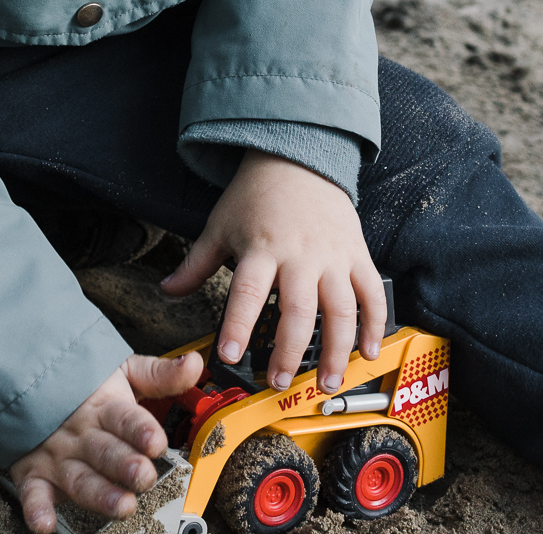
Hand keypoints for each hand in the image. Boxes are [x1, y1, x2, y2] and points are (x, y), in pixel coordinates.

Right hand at [10, 351, 202, 532]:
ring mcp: (58, 456)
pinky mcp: (34, 474)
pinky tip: (45, 523)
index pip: (126, 418)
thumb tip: (194, 364)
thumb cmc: (83, 383)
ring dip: (98, 494)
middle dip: (125, 465)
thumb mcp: (123, 370)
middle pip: (106, 452)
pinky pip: (33, 493)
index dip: (140, 430)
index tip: (156, 442)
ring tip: (120, 505)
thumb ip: (159, 374)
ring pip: (80, 478)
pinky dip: (36, 509)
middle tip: (143, 475)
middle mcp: (82, 434)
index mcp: (105, 407)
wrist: (29, 381)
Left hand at [161, 149, 385, 394]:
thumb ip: (196, 265)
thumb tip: (167, 290)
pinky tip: (369, 352)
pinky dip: (375, 324)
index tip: (230, 355)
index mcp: (261, 249)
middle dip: (288, 351)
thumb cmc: (257, 195)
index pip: (247, 293)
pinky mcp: (357, 255)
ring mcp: (333, 257)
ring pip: (341, 309)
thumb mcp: (220, 227)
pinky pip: (372, 293)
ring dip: (336, 350)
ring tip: (326, 382)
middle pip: (298, 310)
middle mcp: (300, 255)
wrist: (298, 159)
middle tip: (278, 382)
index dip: (238, 326)